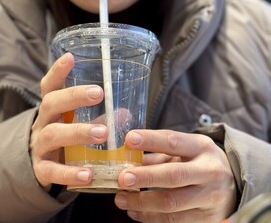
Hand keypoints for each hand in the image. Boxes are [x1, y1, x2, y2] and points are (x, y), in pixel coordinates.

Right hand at [30, 53, 106, 190]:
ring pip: (52, 134)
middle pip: (50, 104)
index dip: (58, 71)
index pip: (50, 86)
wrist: (41, 169)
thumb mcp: (78, 126)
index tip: (71, 57)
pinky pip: (52, 170)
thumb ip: (100, 119)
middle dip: (73, 97)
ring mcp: (40, 146)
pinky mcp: (41, 170)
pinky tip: (89, 175)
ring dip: (77, 132)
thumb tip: (124, 113)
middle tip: (97, 93)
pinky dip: (70, 173)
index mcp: (53, 110)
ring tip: (102, 134)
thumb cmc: (65, 141)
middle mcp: (43, 124)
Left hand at [115, 130, 236, 222]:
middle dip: (145, 177)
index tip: (129, 140)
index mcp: (201, 148)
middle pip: (173, 175)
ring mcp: (209, 197)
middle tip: (122, 178)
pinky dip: (150, 217)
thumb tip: (127, 159)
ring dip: (141, 202)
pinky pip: (174, 221)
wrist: (232, 186)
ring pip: (171, 203)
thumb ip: (157, 154)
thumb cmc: (199, 163)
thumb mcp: (184, 150)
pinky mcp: (207, 219)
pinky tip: (135, 211)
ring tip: (121, 198)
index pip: (173, 142)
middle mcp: (209, 171)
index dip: (150, 140)